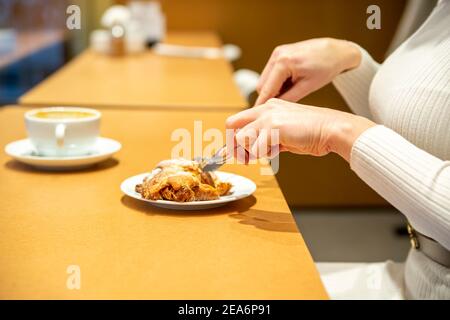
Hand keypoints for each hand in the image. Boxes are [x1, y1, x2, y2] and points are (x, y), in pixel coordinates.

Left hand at [226, 98, 374, 161]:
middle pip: (231, 125)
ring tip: (270, 151)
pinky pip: (255, 148)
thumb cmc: (312, 133)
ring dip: (252, 151)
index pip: (238, 120)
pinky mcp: (273, 127)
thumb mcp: (284, 132)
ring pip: (242, 138)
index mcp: (267, 107)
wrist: (331, 129)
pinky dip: (264, 154)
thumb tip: (252, 150)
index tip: (239, 153)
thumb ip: (268, 136)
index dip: (235, 138)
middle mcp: (265, 109)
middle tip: (244, 158)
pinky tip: (279, 149)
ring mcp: (268, 117)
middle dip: (234, 145)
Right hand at [255, 38, 360, 104]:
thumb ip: (288, 98)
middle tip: (284, 105)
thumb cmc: (327, 67)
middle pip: (262, 84)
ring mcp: (278, 52)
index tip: (260, 116)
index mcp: (284, 62)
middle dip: (269, 96)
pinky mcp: (280, 52)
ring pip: (265, 79)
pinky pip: (271, 72)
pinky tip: (291, 84)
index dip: (262, 104)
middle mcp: (278, 54)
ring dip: (273, 89)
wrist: (336, 51)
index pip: (266, 89)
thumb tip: (274, 109)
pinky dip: (277, 81)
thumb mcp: (308, 87)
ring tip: (292, 92)